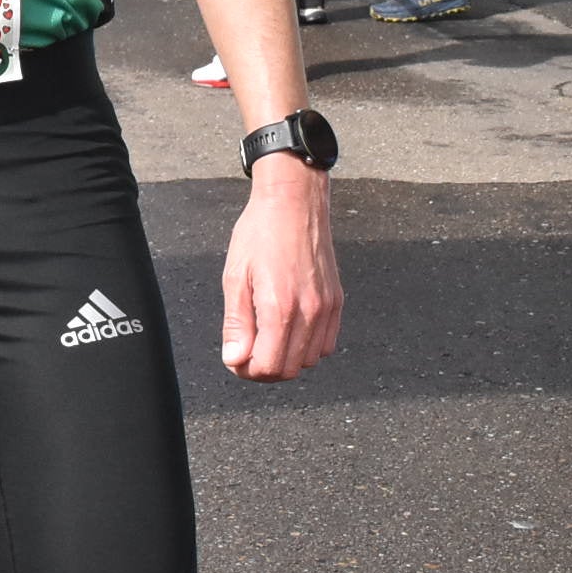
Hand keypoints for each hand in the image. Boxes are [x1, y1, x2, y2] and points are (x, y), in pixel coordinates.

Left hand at [219, 157, 341, 381]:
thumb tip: (235, 360)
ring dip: (286, 358)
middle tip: (246, 351)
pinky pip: (326, 343)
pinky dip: (308, 346)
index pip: (268, 367)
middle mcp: (309, 312)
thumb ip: (236, 323)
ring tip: (266, 337)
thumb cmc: (259, 233)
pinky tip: (289, 328)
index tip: (235, 358)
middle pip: (289, 369)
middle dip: (264, 368)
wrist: (293, 202)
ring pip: (309, 360)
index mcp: (280, 307)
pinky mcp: (337, 301)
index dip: (247, 370)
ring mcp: (327, 307)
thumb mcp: (235, 276)